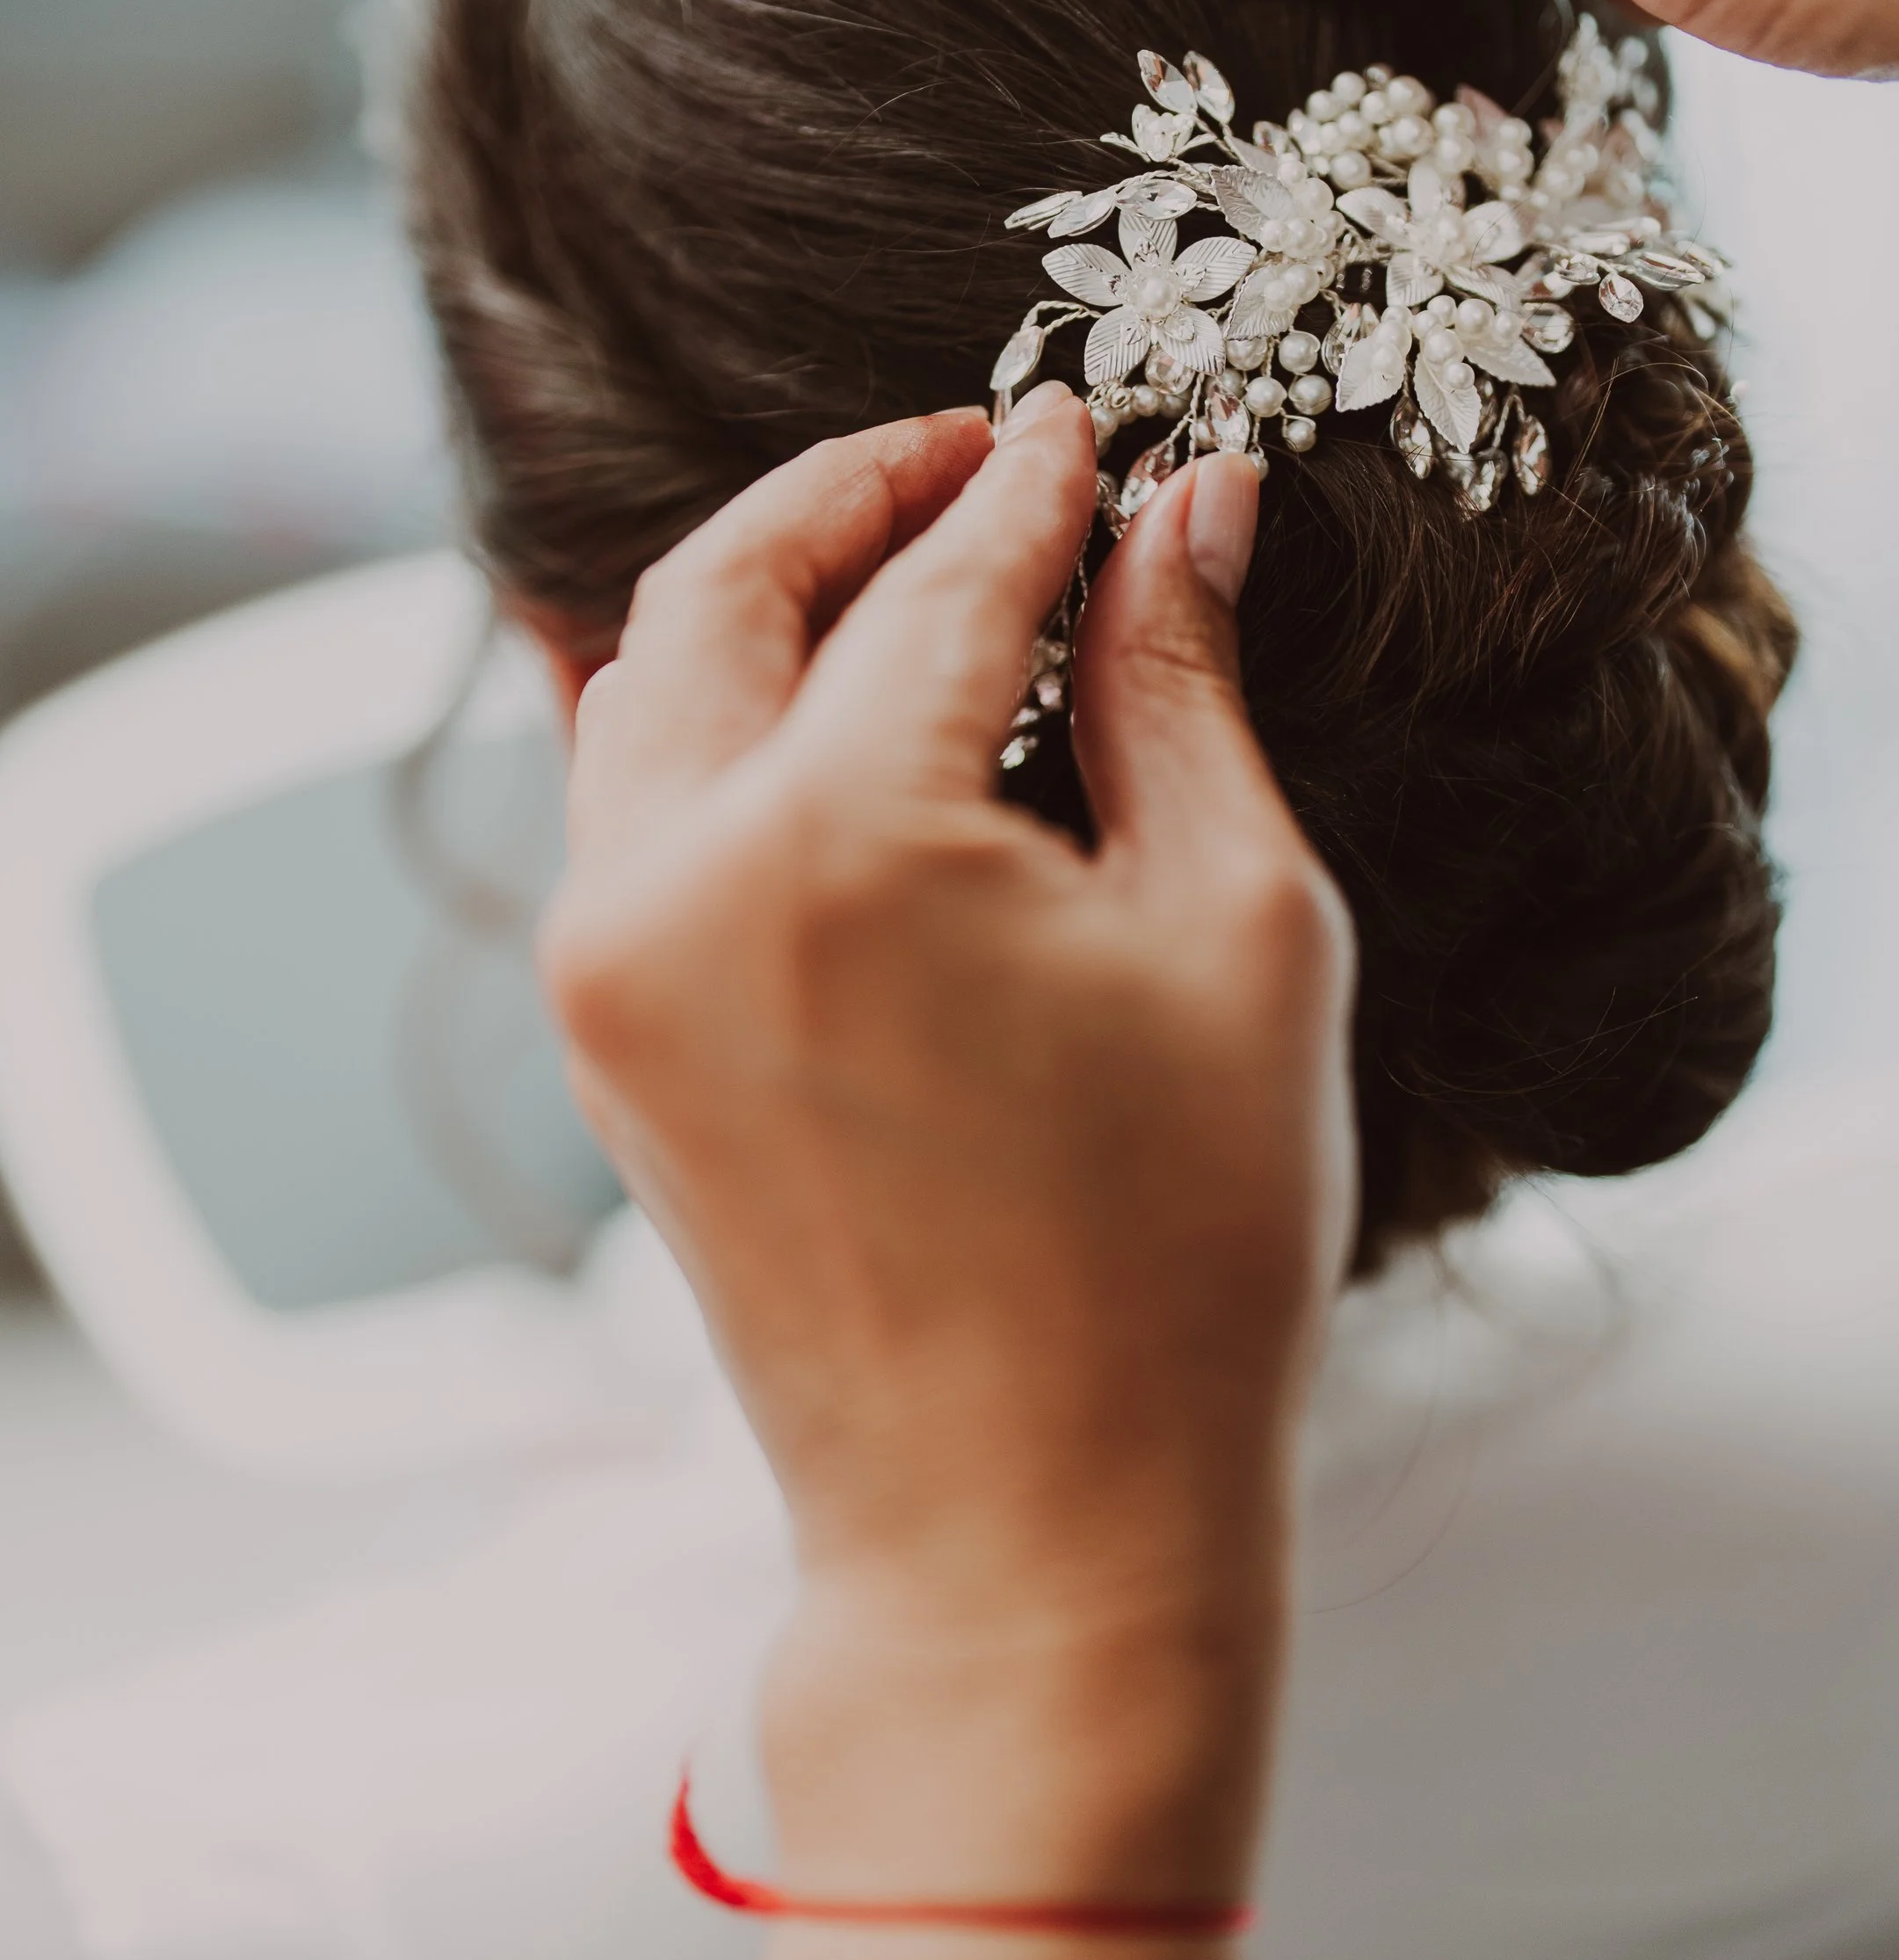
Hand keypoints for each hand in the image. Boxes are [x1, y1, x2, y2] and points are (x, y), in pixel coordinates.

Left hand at [540, 389, 1355, 1898]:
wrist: (1028, 1535)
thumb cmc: (1180, 1258)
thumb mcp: (1236, 930)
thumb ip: (1180, 688)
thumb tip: (1188, 507)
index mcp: (839, 842)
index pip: (942, 582)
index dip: (1034, 488)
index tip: (1090, 424)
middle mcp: (673, 881)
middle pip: (729, 590)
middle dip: (854, 492)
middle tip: (979, 452)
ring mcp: (608, 968)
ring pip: (648, 687)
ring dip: (764, 592)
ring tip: (908, 560)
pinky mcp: (602, 1040)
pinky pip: (626, 805)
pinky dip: (709, 716)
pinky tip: (825, 703)